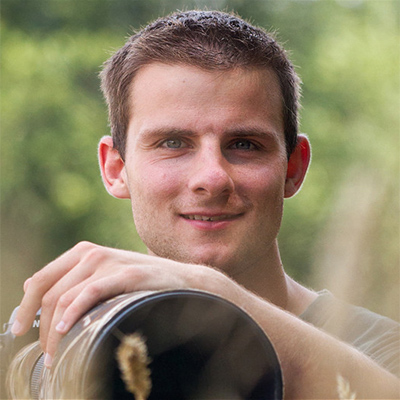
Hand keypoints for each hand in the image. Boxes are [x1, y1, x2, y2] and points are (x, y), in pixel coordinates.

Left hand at [11, 241, 238, 366]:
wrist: (183, 281)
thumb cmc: (141, 285)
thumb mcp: (105, 277)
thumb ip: (75, 281)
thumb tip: (37, 291)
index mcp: (84, 252)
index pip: (41, 279)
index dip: (25, 307)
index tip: (19, 330)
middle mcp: (93, 253)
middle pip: (51, 293)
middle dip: (40, 327)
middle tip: (47, 355)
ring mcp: (111, 261)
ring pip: (66, 297)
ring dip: (54, 330)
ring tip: (57, 355)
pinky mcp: (129, 274)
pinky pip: (91, 292)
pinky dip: (74, 312)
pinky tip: (67, 330)